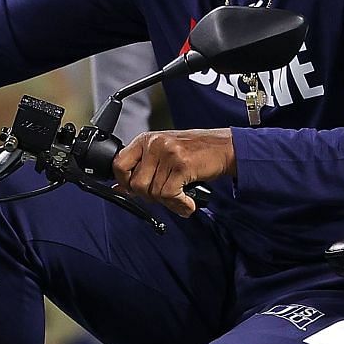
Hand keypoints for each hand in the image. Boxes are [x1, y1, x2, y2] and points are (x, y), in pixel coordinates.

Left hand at [111, 128, 235, 217]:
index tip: (134, 190)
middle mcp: (155, 144)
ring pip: (154, 193)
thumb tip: (120, 188)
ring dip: (168, 202)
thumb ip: (144, 169)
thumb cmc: (196, 152)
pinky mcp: (182, 165)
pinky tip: (188, 202)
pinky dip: (179, 204)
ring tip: (181, 198)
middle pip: (136, 184)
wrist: (225, 148)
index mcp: (146, 139)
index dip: (124, 182)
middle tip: (165, 196)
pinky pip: (169, 195)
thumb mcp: (164, 154)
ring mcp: (168, 154)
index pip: (119, 164)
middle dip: (150, 196)